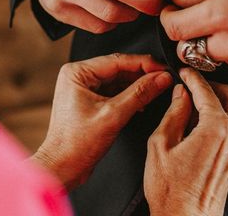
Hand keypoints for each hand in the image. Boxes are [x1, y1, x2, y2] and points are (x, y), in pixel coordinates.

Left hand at [32, 53, 172, 188]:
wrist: (63, 167)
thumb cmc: (76, 144)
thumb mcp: (114, 115)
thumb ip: (140, 93)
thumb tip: (161, 78)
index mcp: (77, 73)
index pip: (117, 60)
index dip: (144, 63)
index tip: (163, 68)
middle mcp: (78, 76)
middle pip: (118, 68)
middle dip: (142, 74)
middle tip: (165, 78)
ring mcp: (83, 88)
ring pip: (117, 80)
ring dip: (137, 85)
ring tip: (158, 89)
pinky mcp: (89, 100)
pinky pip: (113, 91)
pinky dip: (129, 95)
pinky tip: (143, 101)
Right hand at [144, 68, 227, 215]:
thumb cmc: (172, 191)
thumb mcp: (161, 143)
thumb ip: (173, 113)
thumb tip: (180, 95)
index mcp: (216, 129)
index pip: (207, 91)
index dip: (193, 77)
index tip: (184, 71)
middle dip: (209, 85)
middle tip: (189, 84)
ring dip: (214, 101)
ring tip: (189, 104)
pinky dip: (217, 117)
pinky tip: (196, 123)